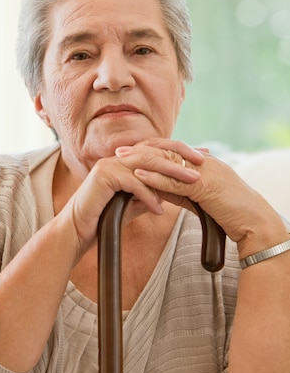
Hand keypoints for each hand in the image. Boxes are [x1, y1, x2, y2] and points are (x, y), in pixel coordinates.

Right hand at [60, 138, 202, 256]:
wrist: (77, 231)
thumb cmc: (101, 219)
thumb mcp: (129, 205)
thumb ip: (144, 196)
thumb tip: (164, 197)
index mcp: (124, 160)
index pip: (156, 149)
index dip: (179, 151)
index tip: (202, 157)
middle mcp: (117, 158)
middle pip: (155, 151)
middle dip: (181, 156)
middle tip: (203, 163)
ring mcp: (109, 165)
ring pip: (147, 164)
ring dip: (172, 173)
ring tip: (192, 183)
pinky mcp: (104, 177)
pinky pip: (133, 183)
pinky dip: (148, 196)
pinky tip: (159, 209)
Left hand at [114, 138, 283, 249]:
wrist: (254, 223)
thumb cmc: (231, 213)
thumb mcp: (200, 198)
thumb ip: (179, 190)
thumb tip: (156, 188)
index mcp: (203, 163)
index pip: (171, 150)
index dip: (149, 149)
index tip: (129, 152)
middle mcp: (203, 162)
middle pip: (166, 150)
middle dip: (140, 150)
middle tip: (118, 152)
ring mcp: (204, 171)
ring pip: (167, 161)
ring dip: (141, 159)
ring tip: (121, 160)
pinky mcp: (204, 186)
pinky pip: (175, 179)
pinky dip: (155, 177)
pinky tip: (138, 176)